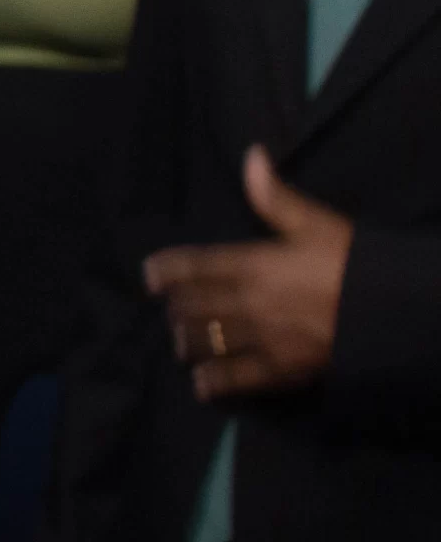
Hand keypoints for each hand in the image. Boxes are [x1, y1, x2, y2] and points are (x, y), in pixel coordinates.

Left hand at [145, 147, 351, 401]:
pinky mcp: (282, 370)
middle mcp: (248, 303)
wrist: (392, 313)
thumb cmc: (354, 263)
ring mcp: (262, 339)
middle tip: (169, 310)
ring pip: (210, 341)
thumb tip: (251, 156)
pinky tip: (200, 385)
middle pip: (197, 306)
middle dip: (178, 308)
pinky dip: (216, 381)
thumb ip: (275, 197)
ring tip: (179, 343)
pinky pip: (240, 377)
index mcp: (253, 264)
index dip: (169, 270)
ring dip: (189, 341)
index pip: (197, 266)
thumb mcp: (316, 224)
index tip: (148, 276)